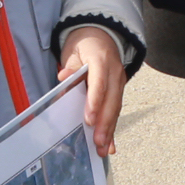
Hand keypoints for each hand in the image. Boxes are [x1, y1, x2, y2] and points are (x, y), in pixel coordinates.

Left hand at [59, 26, 126, 155]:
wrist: (101, 35)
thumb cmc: (84, 46)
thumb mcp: (74, 50)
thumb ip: (71, 65)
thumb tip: (64, 76)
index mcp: (102, 60)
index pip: (100, 83)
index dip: (95, 102)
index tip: (89, 119)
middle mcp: (115, 73)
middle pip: (111, 101)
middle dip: (104, 123)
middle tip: (98, 142)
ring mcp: (119, 82)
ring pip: (116, 109)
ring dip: (110, 130)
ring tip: (104, 149)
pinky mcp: (119, 91)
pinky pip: (116, 111)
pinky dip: (113, 129)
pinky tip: (111, 145)